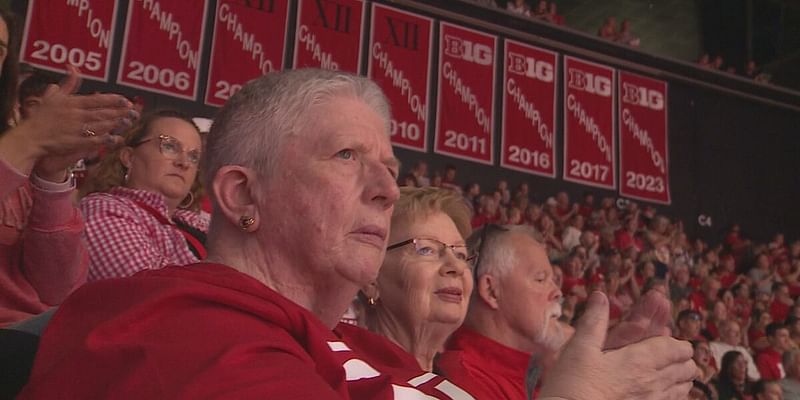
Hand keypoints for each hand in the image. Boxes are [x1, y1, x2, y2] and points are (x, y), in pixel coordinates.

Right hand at [2, 65, 132, 174]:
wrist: (30, 136)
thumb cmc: (41, 116)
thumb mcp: (53, 96)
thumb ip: (67, 84)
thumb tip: (74, 68)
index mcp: (72, 103)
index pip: (97, 100)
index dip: (113, 100)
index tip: (125, 100)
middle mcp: (76, 115)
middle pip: (102, 112)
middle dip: (119, 112)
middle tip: (133, 111)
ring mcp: (75, 129)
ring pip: (101, 125)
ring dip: (116, 124)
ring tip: (129, 122)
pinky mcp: (74, 142)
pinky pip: (93, 141)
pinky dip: (106, 139)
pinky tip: (117, 138)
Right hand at [539, 292, 695, 399]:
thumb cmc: (573, 384)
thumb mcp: (579, 348)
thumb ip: (594, 321)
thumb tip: (600, 295)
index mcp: (640, 360)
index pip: (675, 348)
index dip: (677, 342)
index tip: (669, 339)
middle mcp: (653, 382)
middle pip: (686, 368)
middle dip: (682, 358)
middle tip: (671, 354)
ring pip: (683, 387)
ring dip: (681, 377)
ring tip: (670, 373)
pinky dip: (676, 395)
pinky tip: (663, 392)